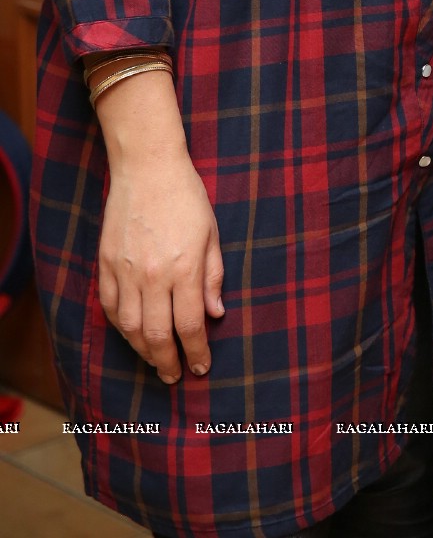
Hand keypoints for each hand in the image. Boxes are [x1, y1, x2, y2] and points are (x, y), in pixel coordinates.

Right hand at [98, 148, 224, 384]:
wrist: (147, 167)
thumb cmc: (187, 196)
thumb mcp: (211, 233)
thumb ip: (213, 277)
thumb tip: (216, 314)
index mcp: (184, 268)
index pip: (190, 325)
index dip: (196, 352)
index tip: (201, 367)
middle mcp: (153, 276)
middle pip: (157, 336)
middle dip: (168, 362)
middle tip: (175, 376)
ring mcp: (125, 271)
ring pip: (130, 328)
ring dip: (143, 351)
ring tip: (155, 361)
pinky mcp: (106, 264)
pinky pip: (111, 307)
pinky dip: (121, 327)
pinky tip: (132, 333)